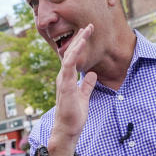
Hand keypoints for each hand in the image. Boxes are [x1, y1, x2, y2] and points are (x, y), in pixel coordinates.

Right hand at [48, 24, 96, 154]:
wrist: (67, 129)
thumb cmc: (74, 116)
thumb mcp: (84, 96)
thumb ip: (86, 85)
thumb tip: (91, 74)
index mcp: (67, 79)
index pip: (74, 58)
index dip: (80, 45)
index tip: (88, 34)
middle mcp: (63, 77)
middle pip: (71, 53)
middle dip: (80, 38)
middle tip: (89, 25)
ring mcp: (63, 79)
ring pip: (69, 55)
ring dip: (78, 42)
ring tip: (86, 30)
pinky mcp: (66, 84)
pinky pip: (69, 64)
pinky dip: (75, 53)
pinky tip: (81, 43)